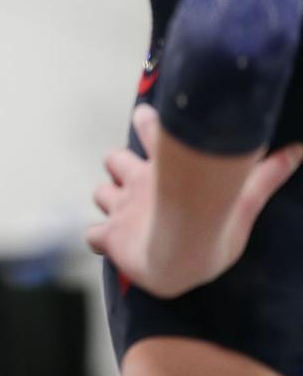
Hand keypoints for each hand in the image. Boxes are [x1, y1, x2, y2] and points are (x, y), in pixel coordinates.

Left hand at [86, 104, 302, 297]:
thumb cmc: (214, 227)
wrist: (179, 254)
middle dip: (120, 166)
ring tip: (122, 210)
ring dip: (108, 198)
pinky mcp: (110, 236)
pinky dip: (98, 237)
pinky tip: (109, 243)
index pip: (147, 126)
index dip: (147, 124)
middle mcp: (136, 183)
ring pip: (100, 192)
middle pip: (113, 158)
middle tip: (133, 176)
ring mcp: (120, 209)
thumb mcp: (245, 198)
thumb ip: (267, 174)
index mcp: (163, 167)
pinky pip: (92, 235)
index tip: (149, 121)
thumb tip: (299, 150)